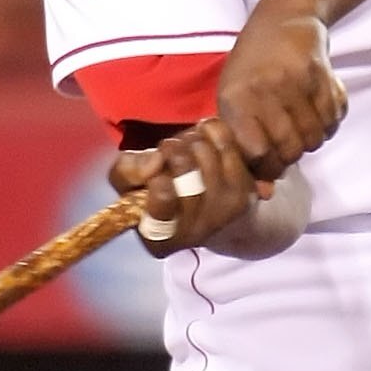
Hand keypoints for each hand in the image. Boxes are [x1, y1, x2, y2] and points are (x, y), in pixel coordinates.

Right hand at [110, 116, 266, 256]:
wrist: (220, 219)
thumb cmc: (167, 197)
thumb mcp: (132, 188)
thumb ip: (126, 172)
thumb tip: (155, 160)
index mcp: (158, 239)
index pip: (161, 196)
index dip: (156, 176)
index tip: (156, 171)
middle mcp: (193, 232)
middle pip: (181, 163)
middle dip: (171, 148)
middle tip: (169, 152)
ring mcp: (224, 212)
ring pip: (201, 149)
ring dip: (189, 139)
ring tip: (186, 149)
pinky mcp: (244, 192)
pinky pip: (224, 142)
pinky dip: (210, 132)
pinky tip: (205, 141)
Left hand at [215, 7, 347, 179]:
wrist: (284, 19)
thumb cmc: (252, 68)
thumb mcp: (236, 101)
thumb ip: (245, 147)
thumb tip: (266, 193)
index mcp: (236, 98)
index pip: (258, 153)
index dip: (267, 166)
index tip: (270, 162)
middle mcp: (265, 88)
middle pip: (292, 148)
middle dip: (293, 156)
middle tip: (289, 147)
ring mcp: (296, 79)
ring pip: (316, 136)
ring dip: (313, 139)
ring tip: (303, 127)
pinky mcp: (323, 72)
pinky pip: (335, 117)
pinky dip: (330, 123)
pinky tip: (318, 112)